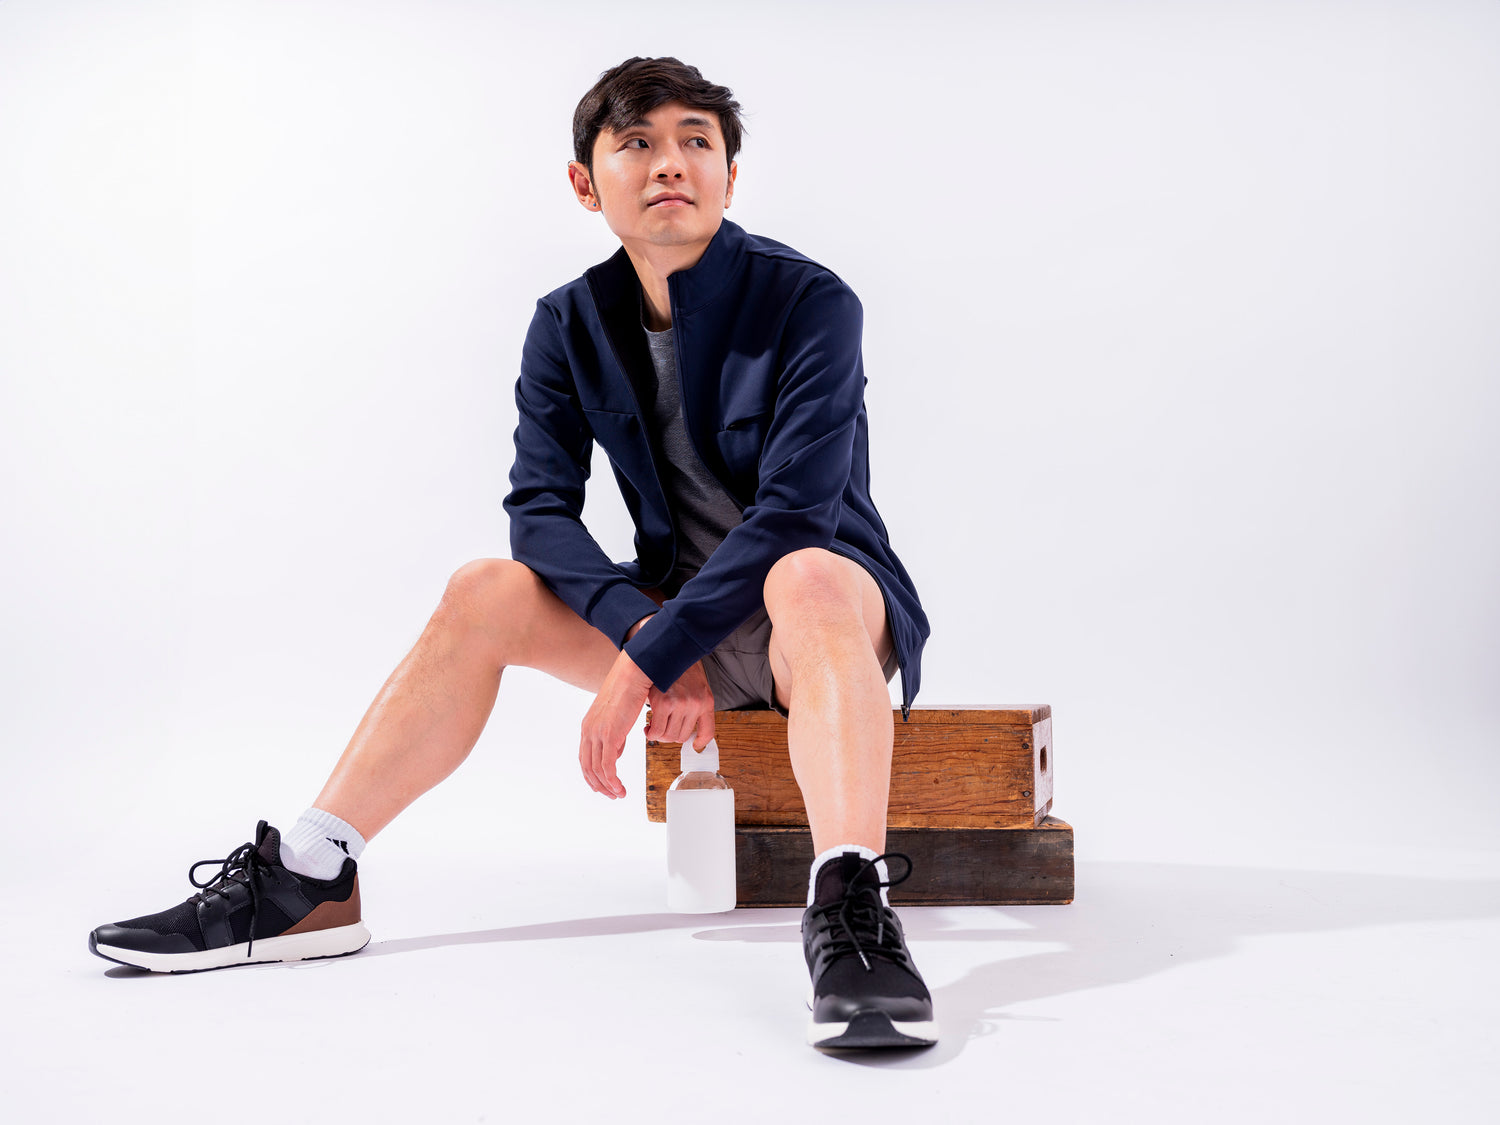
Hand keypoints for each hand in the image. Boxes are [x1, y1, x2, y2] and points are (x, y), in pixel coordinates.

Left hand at [579, 649, 652, 798]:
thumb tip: (616, 749)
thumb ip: (615, 733)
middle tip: (612, 795)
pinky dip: (613, 781)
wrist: (634, 674)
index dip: (592, 775)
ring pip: (597, 770)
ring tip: (619, 794)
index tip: (603, 785)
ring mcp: (597, 733)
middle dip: (599, 785)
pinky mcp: (609, 735)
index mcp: (589, 725)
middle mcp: (589, 730)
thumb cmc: (630, 688)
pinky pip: (607, 766)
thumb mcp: (618, 715)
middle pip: (587, 767)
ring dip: (607, 786)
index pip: (585, 757)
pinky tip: (620, 788)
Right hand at [645, 661, 715, 749]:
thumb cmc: (682, 668)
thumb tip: (684, 729)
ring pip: (668, 736)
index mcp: (706, 702)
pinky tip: (649, 726)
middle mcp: (695, 705)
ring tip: (654, 725)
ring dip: (659, 735)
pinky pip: (656, 729)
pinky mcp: (663, 703)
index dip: (700, 742)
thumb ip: (695, 706)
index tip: (694, 745)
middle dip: (670, 736)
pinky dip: (651, 732)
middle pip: (681, 737)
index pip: (708, 732)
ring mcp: (679, 704)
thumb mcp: (698, 687)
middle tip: (663, 728)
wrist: (671, 649)